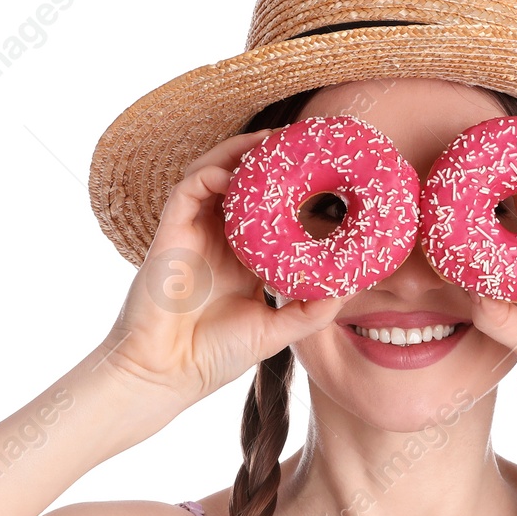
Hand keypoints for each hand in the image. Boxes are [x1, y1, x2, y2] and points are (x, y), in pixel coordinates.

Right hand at [94, 128, 346, 405]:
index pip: (266, 213)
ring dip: (238, 154)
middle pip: (240, 185)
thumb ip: (311, 311)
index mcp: (241, 261)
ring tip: (270, 141)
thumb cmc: (213, 357)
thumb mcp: (276, 331)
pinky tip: (233, 170)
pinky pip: (186, 189)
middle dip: (266, 160)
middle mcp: (216, 241)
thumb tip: (351, 290)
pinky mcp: (169, 234)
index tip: (323, 177)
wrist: (165, 374)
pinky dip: (209, 172)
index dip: (290, 192)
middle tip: (300, 143)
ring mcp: (192, 235)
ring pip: (212, 176)